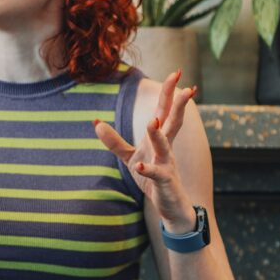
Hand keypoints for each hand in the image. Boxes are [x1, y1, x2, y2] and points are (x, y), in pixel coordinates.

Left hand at [94, 70, 198, 231]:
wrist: (171, 206)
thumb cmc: (154, 178)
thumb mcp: (131, 158)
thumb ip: (114, 141)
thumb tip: (95, 121)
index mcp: (160, 139)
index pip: (165, 111)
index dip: (169, 92)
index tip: (176, 72)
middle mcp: (167, 148)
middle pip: (172, 121)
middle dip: (178, 103)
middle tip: (184, 84)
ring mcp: (167, 164)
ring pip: (165, 146)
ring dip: (158, 134)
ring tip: (152, 122)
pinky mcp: (164, 182)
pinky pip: (156, 174)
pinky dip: (148, 170)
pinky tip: (139, 167)